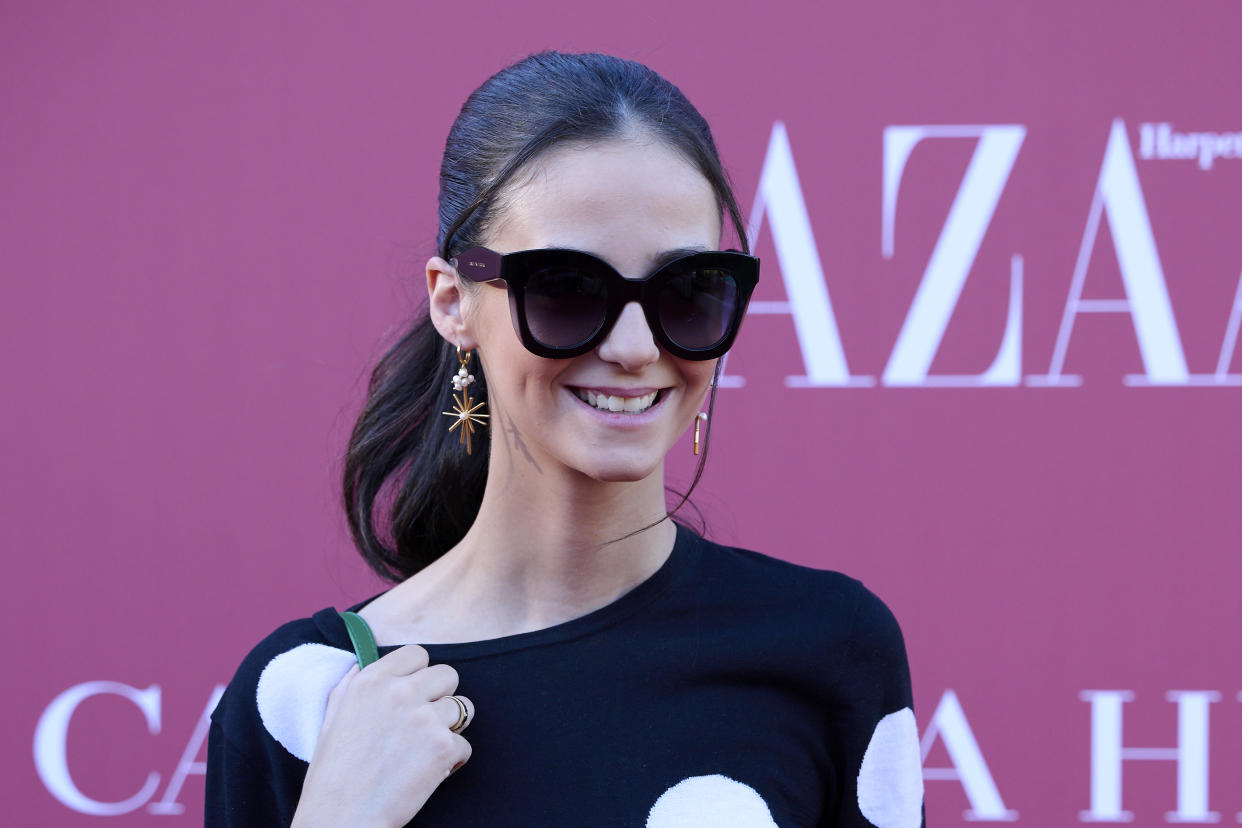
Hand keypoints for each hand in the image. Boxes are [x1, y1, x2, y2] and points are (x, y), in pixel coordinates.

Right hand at [291, 645, 473, 827]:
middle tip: (423, 725)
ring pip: (463, 708)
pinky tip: (427, 774)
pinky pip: (464, 744)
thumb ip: (351, 685)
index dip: (419, 675)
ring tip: (424, 751)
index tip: (413, 695)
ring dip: (449, 728)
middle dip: (440, 698)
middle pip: (448, 675)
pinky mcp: (442, 746)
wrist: (341, 820)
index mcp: (371, 681)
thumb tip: (365, 661)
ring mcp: (424, 718)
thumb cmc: (333, 776)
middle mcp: (399, 692)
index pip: (417, 653)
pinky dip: (451, 761)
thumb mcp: (332, 717)